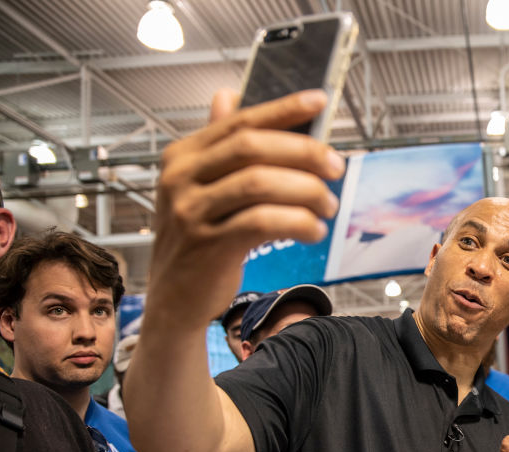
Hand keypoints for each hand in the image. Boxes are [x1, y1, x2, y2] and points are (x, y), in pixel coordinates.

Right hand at [148, 89, 344, 331]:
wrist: (173, 298)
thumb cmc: (196, 241)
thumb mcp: (198, 188)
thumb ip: (216, 146)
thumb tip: (227, 96)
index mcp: (183, 157)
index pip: (239, 122)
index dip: (282, 110)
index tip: (318, 101)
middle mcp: (181, 179)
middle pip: (252, 148)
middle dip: (303, 153)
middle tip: (335, 166)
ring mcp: (192, 212)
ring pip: (260, 184)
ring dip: (306, 192)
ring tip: (328, 204)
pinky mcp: (209, 245)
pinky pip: (262, 222)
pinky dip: (296, 222)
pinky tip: (312, 230)